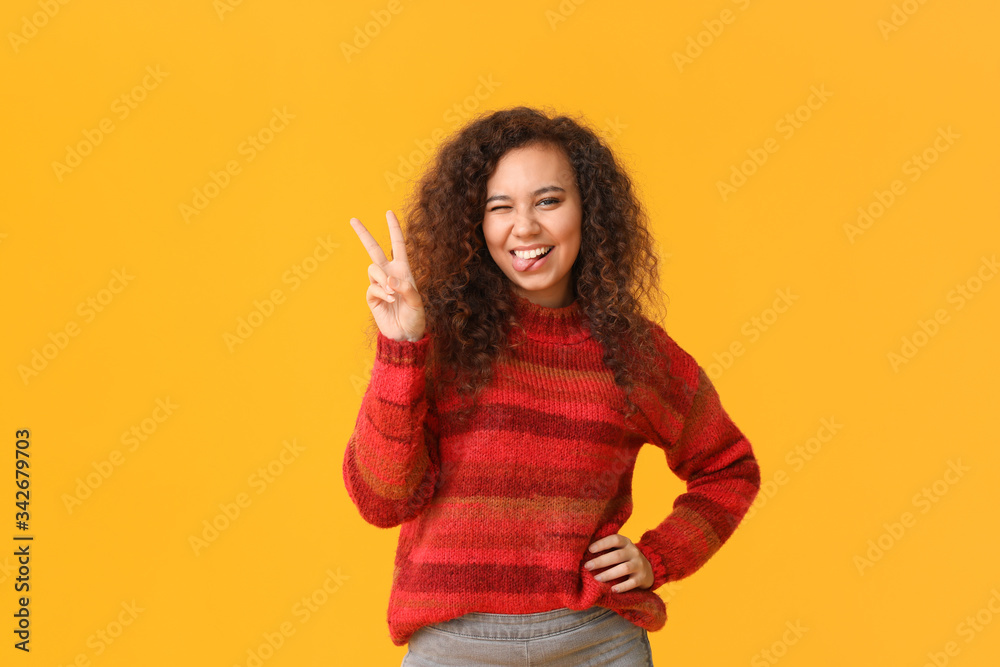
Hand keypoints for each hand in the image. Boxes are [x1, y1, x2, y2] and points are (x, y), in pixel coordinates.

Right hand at [349, 210, 425, 341]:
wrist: (406, 335)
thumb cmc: (415, 317)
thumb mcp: (417, 302)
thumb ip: (405, 288)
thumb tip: (388, 279)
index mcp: (403, 270)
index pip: (397, 245)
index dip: (394, 228)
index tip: (389, 212)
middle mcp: (389, 274)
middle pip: (374, 250)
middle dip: (363, 234)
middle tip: (352, 219)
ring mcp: (379, 285)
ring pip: (372, 269)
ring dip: (382, 280)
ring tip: (394, 295)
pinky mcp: (372, 297)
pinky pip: (372, 288)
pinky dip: (382, 293)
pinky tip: (391, 301)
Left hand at [584, 533, 652, 592]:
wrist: (648, 569)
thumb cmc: (625, 559)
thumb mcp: (619, 550)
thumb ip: (607, 549)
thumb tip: (583, 552)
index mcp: (626, 543)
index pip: (615, 539)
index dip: (602, 543)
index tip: (590, 549)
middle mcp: (634, 552)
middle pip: (617, 555)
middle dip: (601, 561)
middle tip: (587, 566)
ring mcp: (639, 565)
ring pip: (624, 568)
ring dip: (609, 574)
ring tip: (597, 578)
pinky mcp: (642, 578)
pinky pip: (632, 583)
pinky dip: (622, 587)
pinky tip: (612, 589)